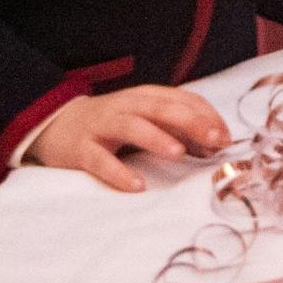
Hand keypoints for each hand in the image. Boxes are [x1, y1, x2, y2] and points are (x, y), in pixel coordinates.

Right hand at [27, 83, 225, 191]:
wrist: (56, 124)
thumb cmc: (112, 124)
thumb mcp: (146, 119)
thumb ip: (177, 128)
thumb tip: (213, 144)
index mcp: (145, 97)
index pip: (182, 99)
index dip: (207, 116)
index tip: (226, 137)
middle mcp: (125, 106)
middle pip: (161, 108)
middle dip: (191, 122)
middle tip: (215, 141)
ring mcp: (101, 126)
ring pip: (131, 126)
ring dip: (157, 138)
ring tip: (179, 154)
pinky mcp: (80, 149)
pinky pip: (100, 160)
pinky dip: (119, 172)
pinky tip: (137, 185)